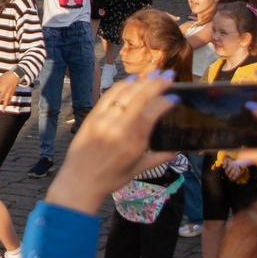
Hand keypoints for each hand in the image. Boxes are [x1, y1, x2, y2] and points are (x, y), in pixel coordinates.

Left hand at [0, 71, 19, 105]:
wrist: (16, 74)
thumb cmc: (6, 75)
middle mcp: (4, 89)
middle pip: (0, 97)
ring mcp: (9, 91)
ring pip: (6, 99)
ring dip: (4, 105)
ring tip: (3, 110)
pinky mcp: (13, 91)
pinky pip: (11, 97)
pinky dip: (9, 101)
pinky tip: (8, 104)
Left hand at [46, 74, 178, 215]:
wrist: (79, 183)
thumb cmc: (110, 179)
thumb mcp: (136, 171)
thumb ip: (158, 158)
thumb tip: (177, 151)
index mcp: (132, 143)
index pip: (151, 113)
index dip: (165, 101)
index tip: (174, 96)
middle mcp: (118, 129)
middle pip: (140, 97)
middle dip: (156, 83)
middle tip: (169, 75)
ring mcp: (103, 121)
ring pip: (125, 93)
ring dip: (141, 81)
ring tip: (154, 74)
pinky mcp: (92, 117)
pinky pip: (108, 96)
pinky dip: (121, 86)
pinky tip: (132, 80)